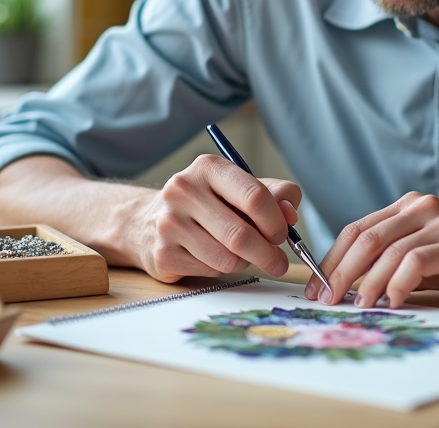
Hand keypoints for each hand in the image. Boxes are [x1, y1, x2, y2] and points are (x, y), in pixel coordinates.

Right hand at [135, 154, 301, 282]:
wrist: (147, 221)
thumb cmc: (207, 203)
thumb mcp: (240, 188)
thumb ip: (274, 194)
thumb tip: (291, 214)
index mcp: (208, 168)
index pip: (254, 196)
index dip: (276, 221)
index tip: (283, 234)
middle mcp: (183, 190)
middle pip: (241, 234)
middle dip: (267, 253)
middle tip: (277, 260)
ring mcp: (169, 223)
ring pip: (227, 258)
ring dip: (244, 262)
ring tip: (241, 254)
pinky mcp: (163, 254)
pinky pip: (210, 271)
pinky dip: (222, 270)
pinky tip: (214, 257)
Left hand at [304, 192, 438, 307]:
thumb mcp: (429, 252)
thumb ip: (396, 260)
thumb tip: (353, 288)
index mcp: (408, 207)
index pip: (357, 229)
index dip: (331, 257)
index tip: (316, 286)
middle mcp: (420, 209)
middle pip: (365, 238)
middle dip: (339, 271)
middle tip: (326, 299)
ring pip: (387, 251)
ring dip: (366, 282)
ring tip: (357, 306)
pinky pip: (416, 262)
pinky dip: (398, 283)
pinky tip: (391, 301)